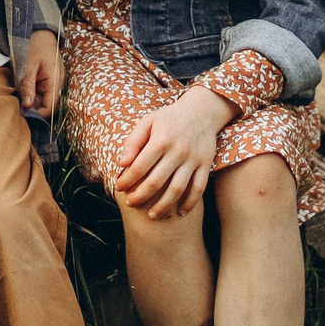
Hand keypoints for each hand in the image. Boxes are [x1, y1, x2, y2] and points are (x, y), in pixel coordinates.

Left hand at [17, 29, 64, 113]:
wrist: (41, 32)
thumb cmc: (35, 46)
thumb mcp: (28, 66)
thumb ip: (28, 86)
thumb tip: (27, 106)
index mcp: (55, 82)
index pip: (50, 107)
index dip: (38, 115)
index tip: (23, 115)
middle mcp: (57, 84)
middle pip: (46, 105)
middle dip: (33, 109)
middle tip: (17, 109)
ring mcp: (54, 82)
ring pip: (43, 99)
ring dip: (32, 101)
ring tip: (19, 100)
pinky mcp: (49, 80)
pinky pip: (42, 92)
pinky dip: (33, 94)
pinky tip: (23, 92)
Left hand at [115, 88, 236, 219]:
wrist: (202, 110)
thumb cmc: (170, 117)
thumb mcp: (148, 121)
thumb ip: (133, 142)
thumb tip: (121, 163)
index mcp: (161, 140)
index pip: (139, 167)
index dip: (127, 180)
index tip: (119, 188)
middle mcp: (178, 151)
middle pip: (156, 182)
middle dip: (141, 196)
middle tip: (131, 204)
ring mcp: (193, 159)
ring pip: (177, 189)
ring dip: (164, 206)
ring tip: (152, 215)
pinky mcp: (205, 164)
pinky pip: (198, 188)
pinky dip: (190, 203)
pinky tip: (180, 213)